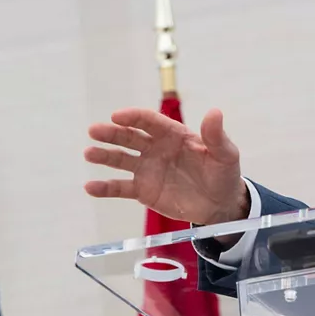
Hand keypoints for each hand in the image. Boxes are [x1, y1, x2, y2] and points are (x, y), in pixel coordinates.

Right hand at [84, 107, 249, 225]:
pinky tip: (90, 188)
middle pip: (130, 137)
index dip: (133, 117)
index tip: (117, 116)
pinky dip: (105, 188)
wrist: (220, 204)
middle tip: (94, 131)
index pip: (150, 121)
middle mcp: (156, 148)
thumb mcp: (225, 155)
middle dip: (112, 133)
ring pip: (121, 159)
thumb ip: (216, 136)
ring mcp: (148, 169)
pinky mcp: (144, 190)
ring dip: (104, 156)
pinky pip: (120, 188)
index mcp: (174, 134)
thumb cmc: (223, 174)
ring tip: (89, 153)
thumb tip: (215, 112)